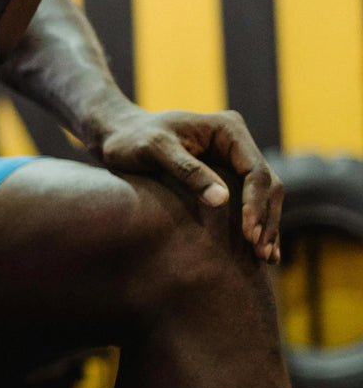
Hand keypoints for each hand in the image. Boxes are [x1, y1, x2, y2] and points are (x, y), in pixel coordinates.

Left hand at [90, 108, 282, 263]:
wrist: (119, 135)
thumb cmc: (132, 139)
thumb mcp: (155, 150)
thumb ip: (188, 171)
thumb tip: (222, 199)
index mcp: (228, 129)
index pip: (255, 171)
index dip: (255, 204)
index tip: (249, 235)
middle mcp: (237, 142)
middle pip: (267, 184)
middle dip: (266, 219)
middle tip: (262, 254)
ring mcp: (234, 158)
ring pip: (264, 195)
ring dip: (267, 226)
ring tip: (266, 258)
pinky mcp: (227, 174)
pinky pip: (250, 200)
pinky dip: (257, 223)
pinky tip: (260, 249)